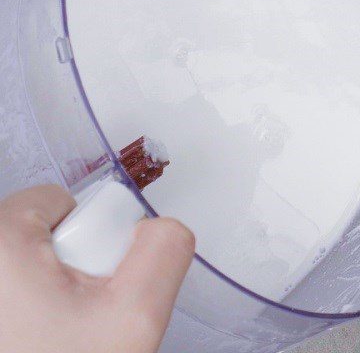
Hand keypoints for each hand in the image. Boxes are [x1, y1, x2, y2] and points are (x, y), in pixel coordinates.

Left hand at [0, 184, 194, 352]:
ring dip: (45, 305)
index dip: (90, 244)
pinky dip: (25, 324)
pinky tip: (37, 348)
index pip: (57, 201)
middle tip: (72, 328)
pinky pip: (11, 305)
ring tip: (54, 345)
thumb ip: (163, 250)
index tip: (88, 296)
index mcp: (0, 243)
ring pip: (24, 278)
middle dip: (66, 276)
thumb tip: (161, 229)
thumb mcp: (134, 317)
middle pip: (35, 239)